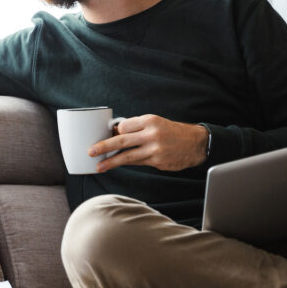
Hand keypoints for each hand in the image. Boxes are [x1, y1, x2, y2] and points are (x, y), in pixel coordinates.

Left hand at [88, 115, 207, 172]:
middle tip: (91, 152)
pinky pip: (137, 163)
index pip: (124, 126)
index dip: (114, 132)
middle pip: (122, 140)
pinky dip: (127, 163)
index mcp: (149, 120)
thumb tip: (115, 133)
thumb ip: (137, 127)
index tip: (107, 135)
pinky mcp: (158, 162)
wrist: (195, 143)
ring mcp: (155, 149)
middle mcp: (151, 134)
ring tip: (99, 166)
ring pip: (127, 156)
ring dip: (111, 162)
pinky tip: (119, 165)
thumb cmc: (171, 132)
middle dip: (104, 146)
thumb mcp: (155, 123)